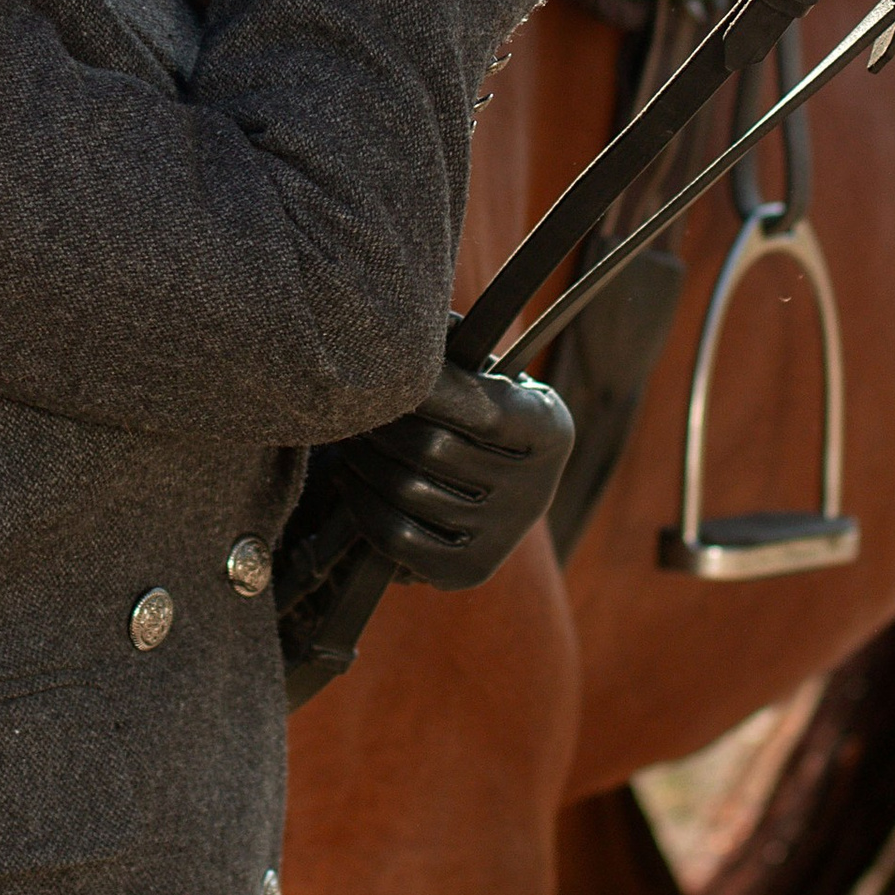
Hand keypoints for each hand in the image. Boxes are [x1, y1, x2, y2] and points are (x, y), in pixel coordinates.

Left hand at [311, 356, 575, 592]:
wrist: (504, 485)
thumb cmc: (484, 407)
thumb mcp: (489, 372)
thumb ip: (456, 345)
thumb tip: (408, 321)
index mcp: (548, 429)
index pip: (475, 404)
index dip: (421, 384)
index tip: (381, 367)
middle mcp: (534, 489)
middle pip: (431, 449)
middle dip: (378, 424)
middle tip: (350, 405)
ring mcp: (502, 537)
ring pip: (408, 492)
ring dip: (362, 462)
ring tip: (347, 438)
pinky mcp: (468, 572)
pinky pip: (398, 541)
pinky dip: (363, 509)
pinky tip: (351, 481)